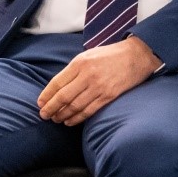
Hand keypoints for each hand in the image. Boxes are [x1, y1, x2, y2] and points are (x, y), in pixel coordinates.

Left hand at [37, 35, 161, 125]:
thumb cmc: (111, 55)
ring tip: (56, 119)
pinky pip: (89, 111)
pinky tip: (70, 121)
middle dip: (51, 108)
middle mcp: (88, 75)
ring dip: (63, 115)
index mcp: (80, 62)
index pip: (57, 82)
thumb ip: (74, 69)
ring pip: (75, 106)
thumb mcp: (89, 55)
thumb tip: (58, 87)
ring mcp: (99, 86)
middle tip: (44, 115)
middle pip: (63, 96)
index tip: (40, 104)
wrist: (137, 55)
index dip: (46, 95)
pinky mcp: (109, 96)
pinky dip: (77, 118)